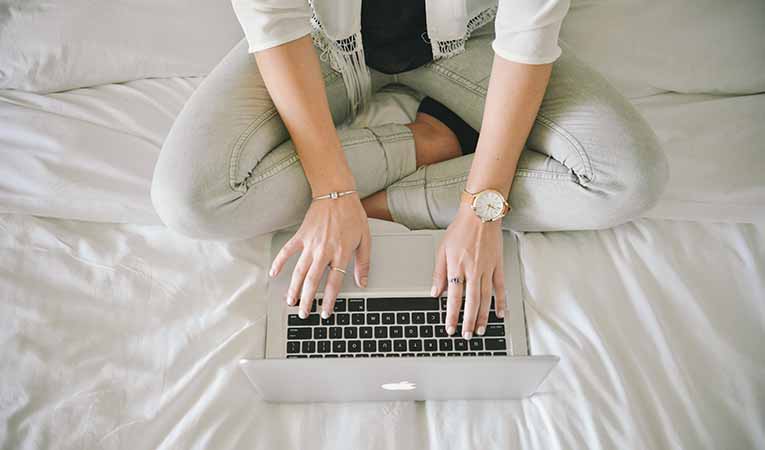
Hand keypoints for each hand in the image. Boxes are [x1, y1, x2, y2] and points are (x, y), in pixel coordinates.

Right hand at [269, 194, 370, 318]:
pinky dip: (279, 262)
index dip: (329, 300)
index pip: (334, 283)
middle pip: (312, 282)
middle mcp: (324, 251)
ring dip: (293, 288)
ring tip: (290, 302)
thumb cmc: (352, 214)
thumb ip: (363, 263)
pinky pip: (287, 251)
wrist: (337, 193)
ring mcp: (310, 244)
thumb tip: (363, 282)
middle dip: (307, 300)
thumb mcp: (365, 239)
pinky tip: (274, 273)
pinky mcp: (301, 236)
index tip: (326, 312)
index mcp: (341, 253)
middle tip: (304, 313)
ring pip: (299, 271)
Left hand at [431, 202, 505, 338]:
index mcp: (457, 266)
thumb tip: (434, 292)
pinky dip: (500, 301)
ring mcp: (487, 268)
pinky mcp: (498, 265)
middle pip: (471, 301)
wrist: (481, 213)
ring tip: (481, 330)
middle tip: (467, 335)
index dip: (452, 315)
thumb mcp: (442, 250)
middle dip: (469, 321)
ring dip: (483, 316)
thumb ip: (438, 273)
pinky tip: (499, 314)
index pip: (453, 297)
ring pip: (486, 297)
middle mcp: (473, 269)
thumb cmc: (460, 229)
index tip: (450, 328)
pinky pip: (500, 287)